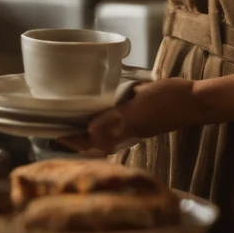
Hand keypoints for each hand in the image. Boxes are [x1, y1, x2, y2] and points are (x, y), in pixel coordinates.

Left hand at [58, 78, 206, 153]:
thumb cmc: (167, 105)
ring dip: (77, 114)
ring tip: (58, 100)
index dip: (60, 135)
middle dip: (64, 124)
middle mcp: (115, 133)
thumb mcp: (139, 112)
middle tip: (44, 108)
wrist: (193, 99)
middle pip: (82, 134)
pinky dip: (94, 105)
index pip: (79, 141)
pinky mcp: (130, 111)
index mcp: (114, 137)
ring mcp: (123, 123)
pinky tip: (88, 91)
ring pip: (92, 122)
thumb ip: (115, 122)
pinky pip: (105, 111)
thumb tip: (89, 129)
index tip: (40, 123)